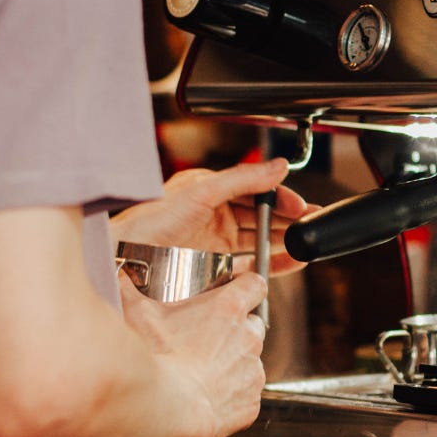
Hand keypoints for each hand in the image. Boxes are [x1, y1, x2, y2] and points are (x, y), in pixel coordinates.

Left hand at [111, 158, 319, 275]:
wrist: (124, 259)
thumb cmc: (149, 222)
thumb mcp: (201, 191)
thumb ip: (243, 178)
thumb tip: (278, 166)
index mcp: (211, 191)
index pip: (256, 191)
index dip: (280, 198)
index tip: (300, 206)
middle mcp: (215, 216)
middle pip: (262, 217)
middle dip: (289, 220)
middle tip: (312, 225)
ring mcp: (216, 244)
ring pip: (260, 241)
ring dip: (285, 242)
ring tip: (306, 244)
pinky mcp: (215, 269)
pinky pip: (252, 266)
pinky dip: (274, 265)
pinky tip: (291, 263)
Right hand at [119, 270, 268, 436]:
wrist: (162, 409)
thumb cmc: (153, 359)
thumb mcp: (136, 313)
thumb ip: (130, 289)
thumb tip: (118, 276)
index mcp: (229, 308)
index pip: (254, 285)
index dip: (245, 287)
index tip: (235, 292)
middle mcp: (248, 337)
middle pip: (251, 325)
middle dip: (234, 330)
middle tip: (205, 339)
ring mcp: (252, 371)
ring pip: (249, 362)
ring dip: (232, 364)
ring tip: (200, 373)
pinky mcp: (250, 403)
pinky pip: (246, 396)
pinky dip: (231, 397)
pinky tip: (205, 399)